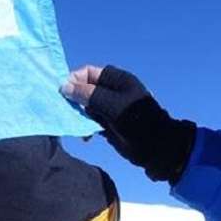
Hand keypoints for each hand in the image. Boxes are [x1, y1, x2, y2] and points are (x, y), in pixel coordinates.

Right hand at [62, 65, 195, 184]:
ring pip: (85, 106)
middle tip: (68, 110)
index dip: (74, 80)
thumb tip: (65, 87)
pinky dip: (85, 126)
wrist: (156, 147)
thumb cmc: (137, 120)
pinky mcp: (108, 123)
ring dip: (79, 115)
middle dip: (74, 99)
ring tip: (77, 125)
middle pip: (84, 89)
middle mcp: (111, 91)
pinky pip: (90, 120)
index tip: (64, 92)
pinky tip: (86, 136)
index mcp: (116, 79)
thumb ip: (88, 94)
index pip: (88, 73)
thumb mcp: (111, 104)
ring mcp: (109, 107)